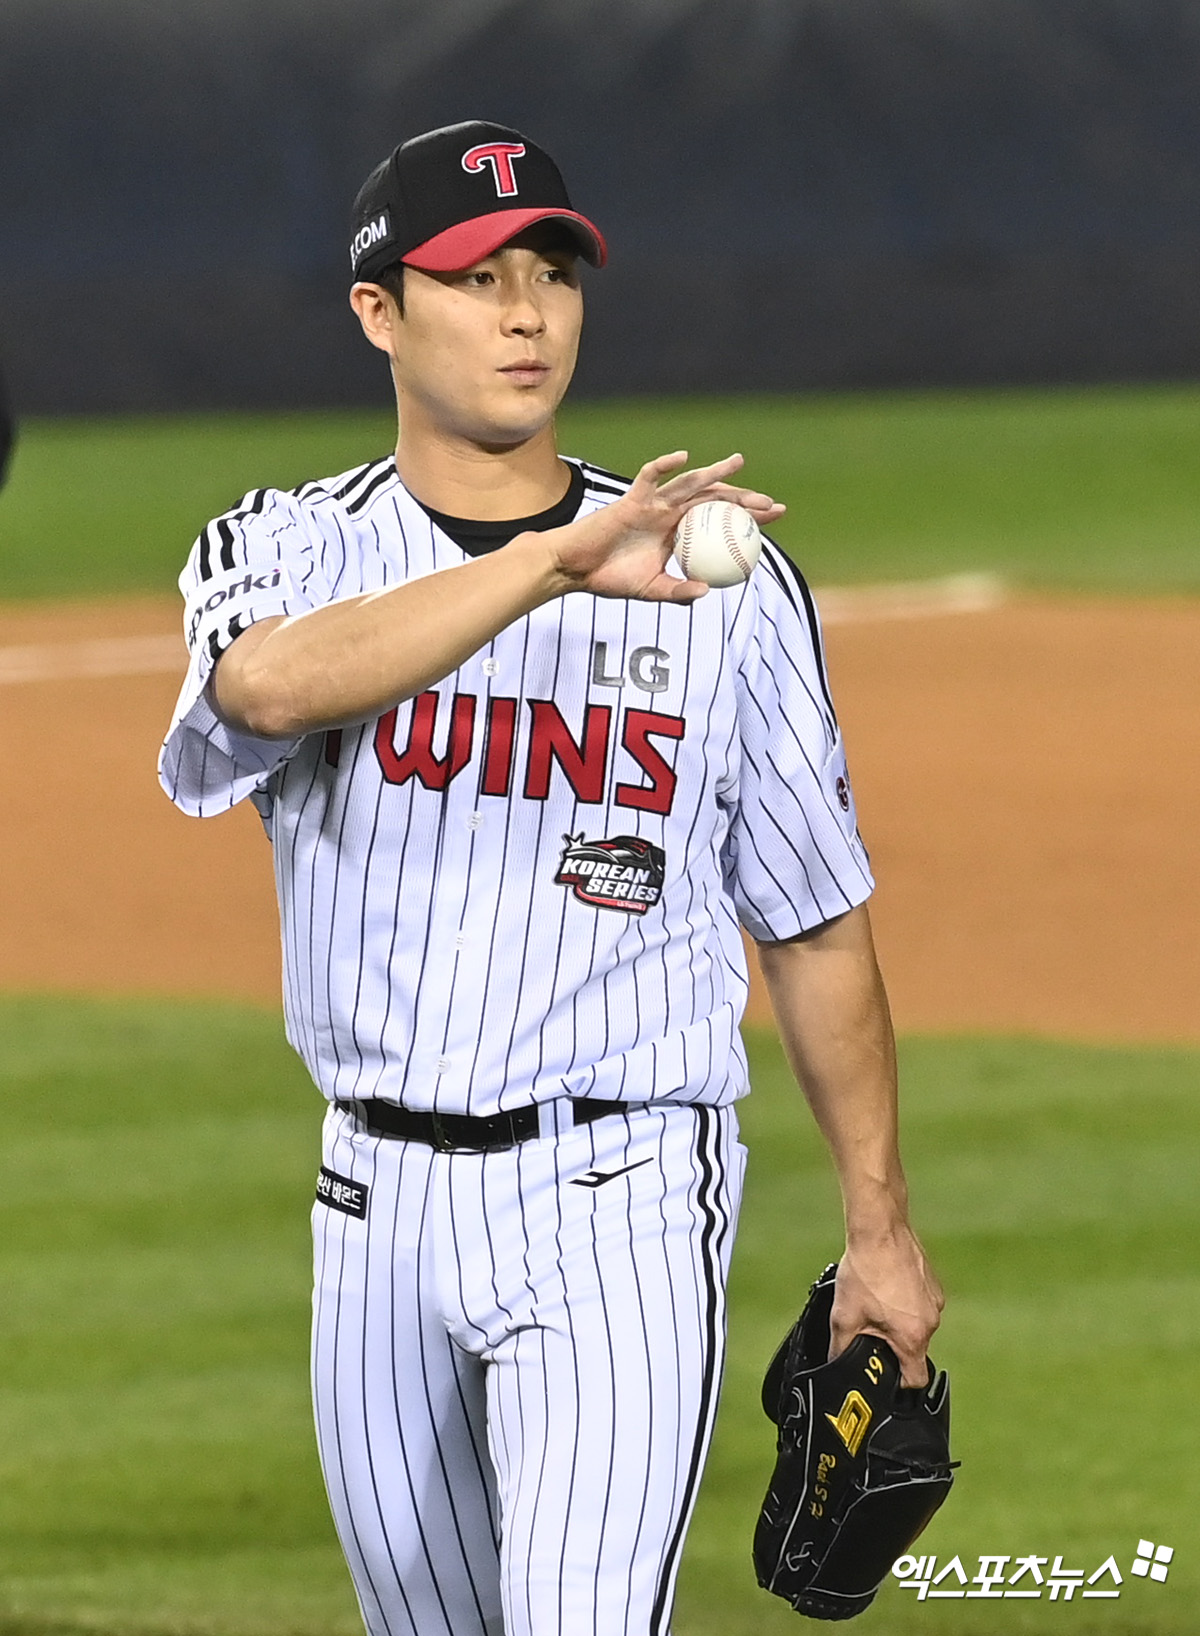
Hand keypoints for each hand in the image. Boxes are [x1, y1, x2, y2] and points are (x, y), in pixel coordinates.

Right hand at [539, 450, 784, 602]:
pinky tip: (683, 458)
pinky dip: (664, 465)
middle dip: (744, 500)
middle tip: (771, 504)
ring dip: (714, 473)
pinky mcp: (632, 499)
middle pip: (713, 501)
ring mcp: (653, 504)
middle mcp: (670, 516)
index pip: (720, 523)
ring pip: (689, 484)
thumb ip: (678, 592)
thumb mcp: (651, 591)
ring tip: (738, 463)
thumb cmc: (610, 578)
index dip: (747, 520)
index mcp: (679, 535)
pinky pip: (650, 477)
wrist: (576, 569)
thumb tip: (708, 592)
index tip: (774, 520)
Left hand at [829, 1229, 944, 1387]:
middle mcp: (931, 1321)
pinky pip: (920, 1305)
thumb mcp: (843, 1317)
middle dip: (892, 1345)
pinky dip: (905, 1303)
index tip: (883, 1374)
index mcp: (912, 1337)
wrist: (879, 1230)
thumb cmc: (865, 1270)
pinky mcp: (933, 1283)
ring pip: (916, 1326)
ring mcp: (935, 1301)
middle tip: (870, 1329)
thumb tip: (836, 1366)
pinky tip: (886, 1287)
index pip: (915, 1380)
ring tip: (876, 1302)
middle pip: (914, 1351)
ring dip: (898, 1322)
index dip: (897, 1383)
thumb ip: (840, 1349)